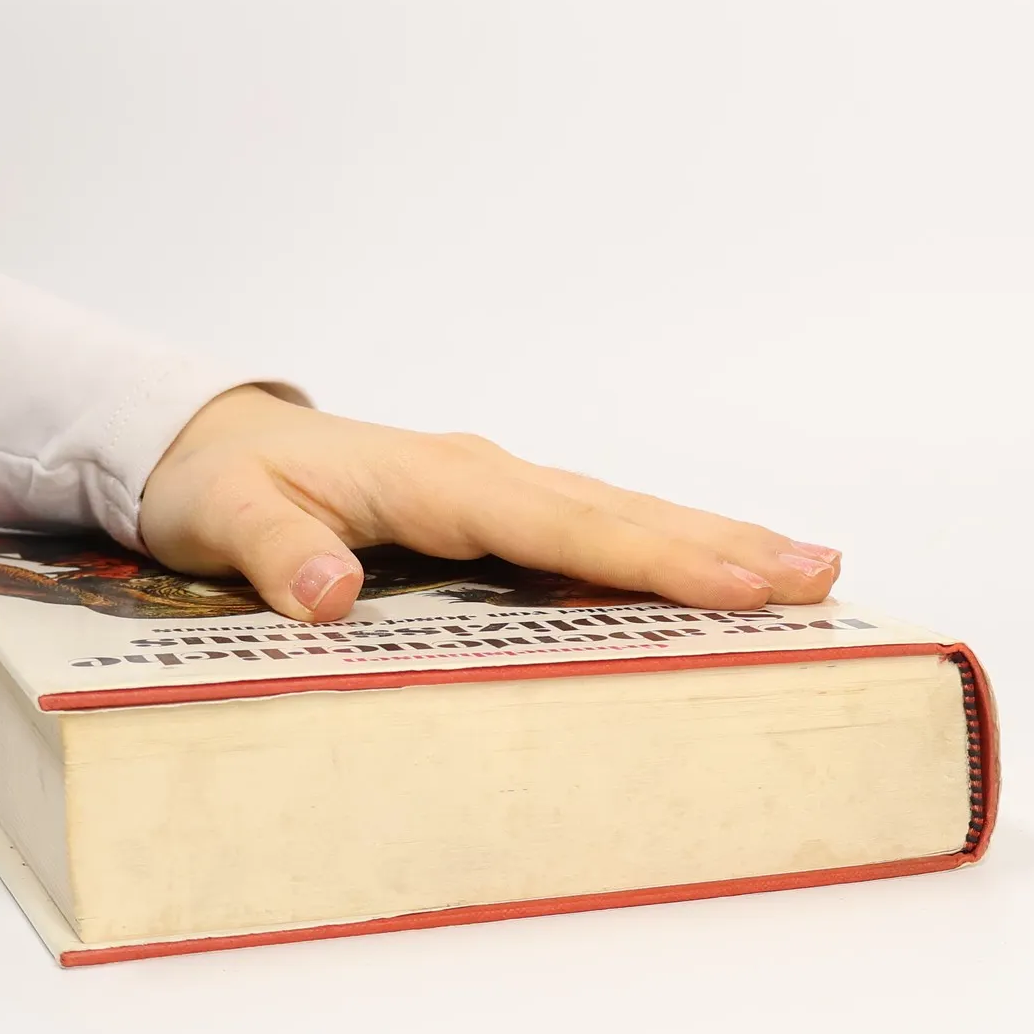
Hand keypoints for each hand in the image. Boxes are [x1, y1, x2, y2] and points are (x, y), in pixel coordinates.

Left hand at [138, 386, 842, 622]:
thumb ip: (279, 550)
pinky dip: (662, 547)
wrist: (212, 441)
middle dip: (719, 543)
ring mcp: (497, 486)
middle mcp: (485, 473)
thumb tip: (329, 592)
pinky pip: (594, 529)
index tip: (736, 583)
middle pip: (619, 511)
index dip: (651, 556)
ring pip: (620, 513)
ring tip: (805, 568)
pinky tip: (709, 571)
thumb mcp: (229, 515)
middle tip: (821, 573)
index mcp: (439, 478)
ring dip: (709, 540)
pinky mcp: (495, 508)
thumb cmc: (225, 482)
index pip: (562, 524)